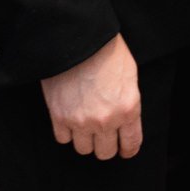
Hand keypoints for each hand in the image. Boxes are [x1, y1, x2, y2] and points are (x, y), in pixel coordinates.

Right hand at [40, 34, 141, 159]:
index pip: (131, 144)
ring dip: (86, 139)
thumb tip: (125, 120)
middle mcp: (105, 120)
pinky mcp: (59, 117)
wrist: (79, 38)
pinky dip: (67, 132)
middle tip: (104, 136)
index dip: (128, 149)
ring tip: (86, 125)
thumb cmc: (107, 51)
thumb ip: (128, 103)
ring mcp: (81, 121)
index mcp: (128, 108)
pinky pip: (63, 139)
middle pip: (105, 152)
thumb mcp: (130, 76)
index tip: (125, 149)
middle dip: (106, 145)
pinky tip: (71, 119)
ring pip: (84, 149)